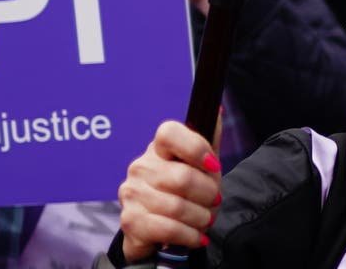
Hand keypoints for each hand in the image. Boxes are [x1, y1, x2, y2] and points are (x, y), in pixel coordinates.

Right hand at [119, 121, 221, 262]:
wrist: (160, 229)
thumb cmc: (186, 191)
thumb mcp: (202, 166)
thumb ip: (209, 140)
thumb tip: (216, 108)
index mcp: (159, 148)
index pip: (169, 132)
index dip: (195, 148)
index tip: (213, 166)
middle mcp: (141, 167)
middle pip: (181, 177)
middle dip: (208, 193)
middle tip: (215, 200)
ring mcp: (132, 193)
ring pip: (176, 206)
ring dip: (200, 217)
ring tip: (205, 219)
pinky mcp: (130, 220)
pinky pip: (166, 228)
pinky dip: (189, 235)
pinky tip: (196, 236)